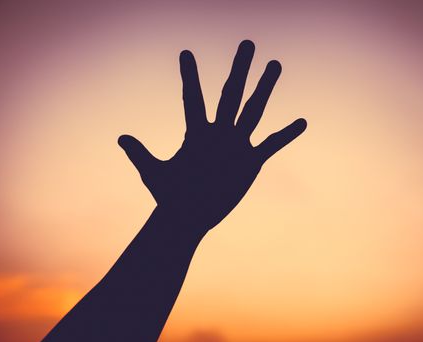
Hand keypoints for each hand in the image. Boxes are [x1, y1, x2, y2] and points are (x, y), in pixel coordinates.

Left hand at [118, 40, 305, 232]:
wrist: (190, 216)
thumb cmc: (170, 196)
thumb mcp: (155, 173)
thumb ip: (141, 154)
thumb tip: (121, 137)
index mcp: (196, 133)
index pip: (193, 99)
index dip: (190, 77)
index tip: (186, 53)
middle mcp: (218, 133)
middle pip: (230, 95)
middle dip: (239, 69)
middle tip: (248, 43)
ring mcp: (236, 145)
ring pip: (253, 111)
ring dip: (265, 89)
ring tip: (275, 65)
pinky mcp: (250, 162)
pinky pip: (271, 144)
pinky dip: (286, 135)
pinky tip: (302, 122)